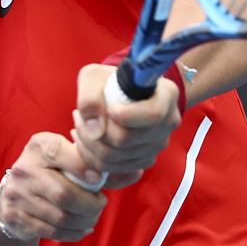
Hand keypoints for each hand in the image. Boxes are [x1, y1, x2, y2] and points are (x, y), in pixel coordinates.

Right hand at [0, 132, 107, 241]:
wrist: (14, 189)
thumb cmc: (49, 168)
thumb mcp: (62, 154)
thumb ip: (86, 160)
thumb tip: (121, 173)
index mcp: (39, 146)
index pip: (59, 153)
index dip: (82, 167)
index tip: (99, 179)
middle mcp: (24, 169)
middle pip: (63, 194)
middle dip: (90, 204)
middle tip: (101, 203)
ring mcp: (18, 194)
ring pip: (61, 217)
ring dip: (84, 220)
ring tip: (93, 216)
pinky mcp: (16, 217)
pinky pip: (52, 231)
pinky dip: (74, 233)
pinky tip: (82, 227)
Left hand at [71, 64, 180, 188]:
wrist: (116, 92)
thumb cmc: (107, 81)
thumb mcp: (94, 76)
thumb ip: (90, 96)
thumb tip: (95, 129)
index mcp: (166, 95)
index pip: (153, 114)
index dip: (126, 116)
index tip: (110, 109)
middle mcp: (167, 122)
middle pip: (127, 140)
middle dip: (94, 130)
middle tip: (78, 115)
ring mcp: (157, 144)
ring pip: (116, 157)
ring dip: (89, 144)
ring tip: (79, 124)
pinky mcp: (144, 160)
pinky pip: (114, 169)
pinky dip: (92, 157)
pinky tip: (86, 139)